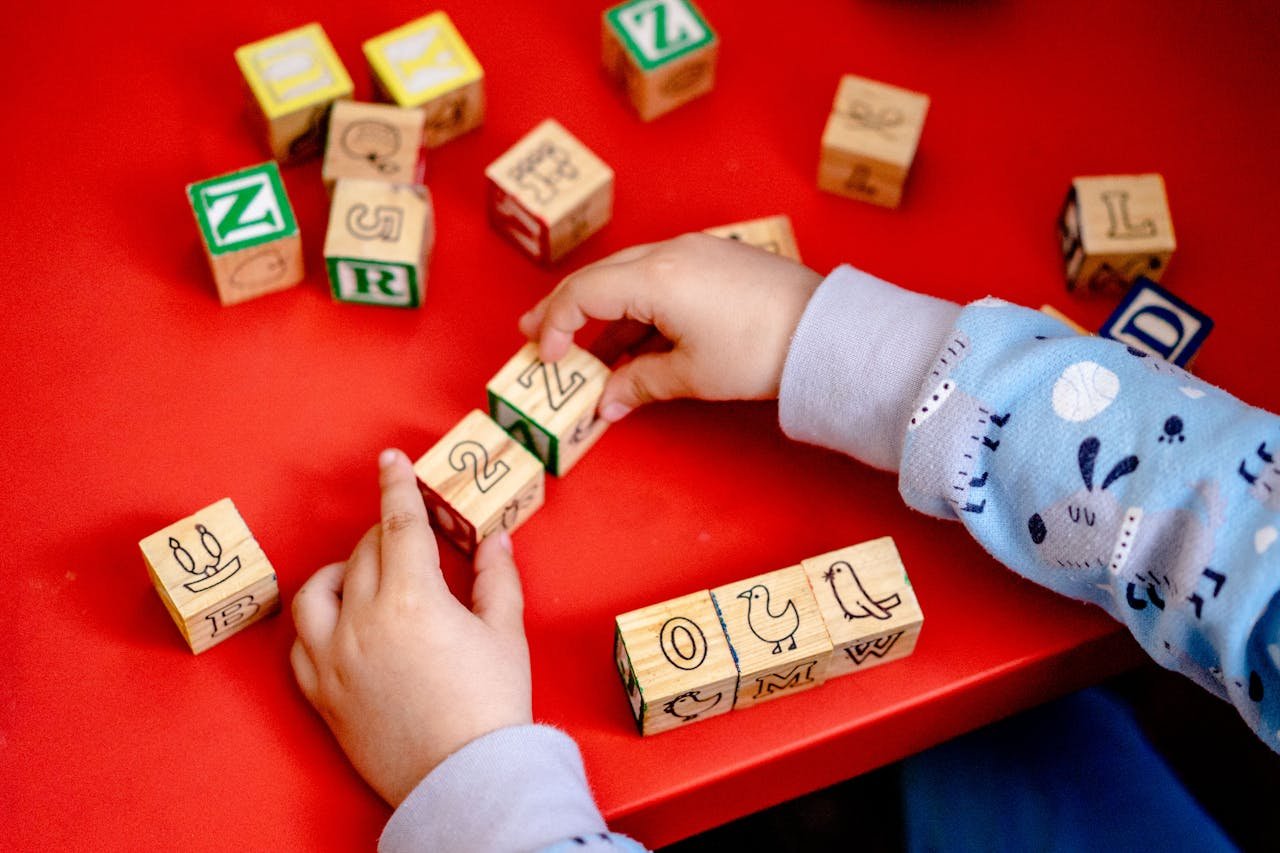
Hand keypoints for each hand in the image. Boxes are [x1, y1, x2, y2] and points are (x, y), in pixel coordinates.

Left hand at [290, 449, 531, 807]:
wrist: (466, 779)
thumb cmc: (491, 706)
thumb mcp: (506, 633)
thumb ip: (496, 578)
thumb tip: (493, 540)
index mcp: (413, 598)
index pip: (399, 522)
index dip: (396, 484)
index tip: (390, 459)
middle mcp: (363, 620)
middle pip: (364, 552)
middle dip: (385, 533)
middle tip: (410, 538)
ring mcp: (334, 658)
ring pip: (318, 590)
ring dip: (340, 571)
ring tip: (364, 575)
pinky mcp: (321, 694)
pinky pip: (301, 643)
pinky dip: (317, 623)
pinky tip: (340, 623)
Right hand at [519, 233, 822, 420]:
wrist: (825, 331)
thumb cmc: (759, 350)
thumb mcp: (691, 375)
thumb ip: (638, 385)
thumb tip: (606, 403)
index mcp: (655, 277)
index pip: (583, 293)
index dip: (555, 324)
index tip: (547, 358)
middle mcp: (670, 253)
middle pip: (599, 277)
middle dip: (564, 308)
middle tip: (537, 336)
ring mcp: (695, 251)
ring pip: (629, 276)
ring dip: (603, 312)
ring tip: (584, 349)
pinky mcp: (715, 259)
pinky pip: (659, 277)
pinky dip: (636, 307)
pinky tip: (633, 340)